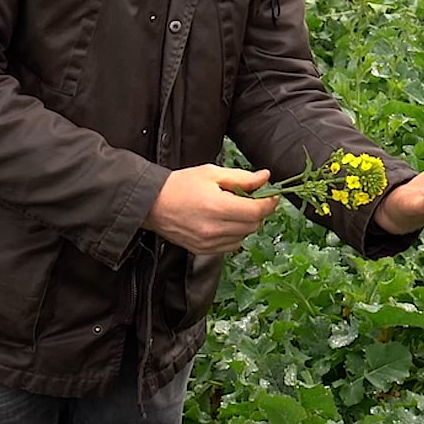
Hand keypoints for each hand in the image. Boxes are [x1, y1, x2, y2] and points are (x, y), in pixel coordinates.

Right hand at [143, 164, 279, 253]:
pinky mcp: (203, 250)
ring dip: (246, 224)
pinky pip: (231, 246)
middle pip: (253, 225)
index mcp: (218, 207)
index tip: (271, 195)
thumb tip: (265, 178)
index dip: (269, 203)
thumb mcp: (211, 173)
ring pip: (244, 236)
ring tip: (233, 209)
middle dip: (257, 211)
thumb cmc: (180, 185)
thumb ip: (241, 177)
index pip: (257, 211)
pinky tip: (224, 222)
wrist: (152, 204)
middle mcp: (215, 229)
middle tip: (249, 199)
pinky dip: (234, 234)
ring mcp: (209, 243)